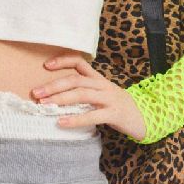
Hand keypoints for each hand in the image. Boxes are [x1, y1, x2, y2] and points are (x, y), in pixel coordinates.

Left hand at [30, 55, 147, 140]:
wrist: (147, 118)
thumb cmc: (119, 108)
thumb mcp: (103, 95)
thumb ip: (86, 93)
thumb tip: (58, 97)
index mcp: (99, 79)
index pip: (80, 62)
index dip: (63, 61)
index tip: (46, 66)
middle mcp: (103, 85)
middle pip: (76, 79)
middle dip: (54, 85)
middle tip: (36, 93)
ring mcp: (109, 98)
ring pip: (82, 94)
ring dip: (61, 99)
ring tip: (45, 106)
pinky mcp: (114, 114)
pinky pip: (92, 115)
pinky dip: (75, 119)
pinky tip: (61, 122)